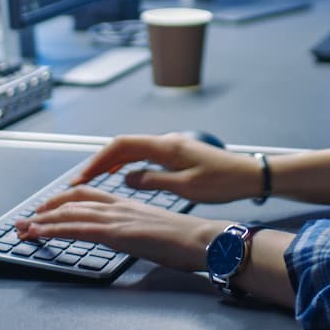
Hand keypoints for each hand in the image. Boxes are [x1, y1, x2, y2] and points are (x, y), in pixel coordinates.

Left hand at [17, 188, 227, 272]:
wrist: (203, 239)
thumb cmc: (187, 239)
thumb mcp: (155, 230)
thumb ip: (136, 229)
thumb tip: (127, 236)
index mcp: (128, 204)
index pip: (88, 196)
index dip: (64, 200)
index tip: (47, 209)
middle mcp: (119, 206)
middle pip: (73, 201)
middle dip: (46, 209)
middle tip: (25, 219)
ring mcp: (117, 218)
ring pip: (70, 213)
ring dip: (42, 220)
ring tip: (23, 228)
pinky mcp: (117, 233)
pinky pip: (78, 228)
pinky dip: (55, 229)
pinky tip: (40, 233)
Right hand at [72, 133, 265, 203]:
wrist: (250, 175)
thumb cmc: (223, 182)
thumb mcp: (186, 188)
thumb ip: (153, 181)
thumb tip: (126, 178)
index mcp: (166, 146)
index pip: (122, 146)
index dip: (98, 160)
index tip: (82, 176)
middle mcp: (167, 141)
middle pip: (123, 145)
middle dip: (99, 161)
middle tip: (80, 180)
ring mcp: (172, 146)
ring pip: (133, 149)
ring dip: (111, 162)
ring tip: (93, 179)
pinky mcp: (177, 153)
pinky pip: (144, 154)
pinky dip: (127, 162)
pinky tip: (121, 174)